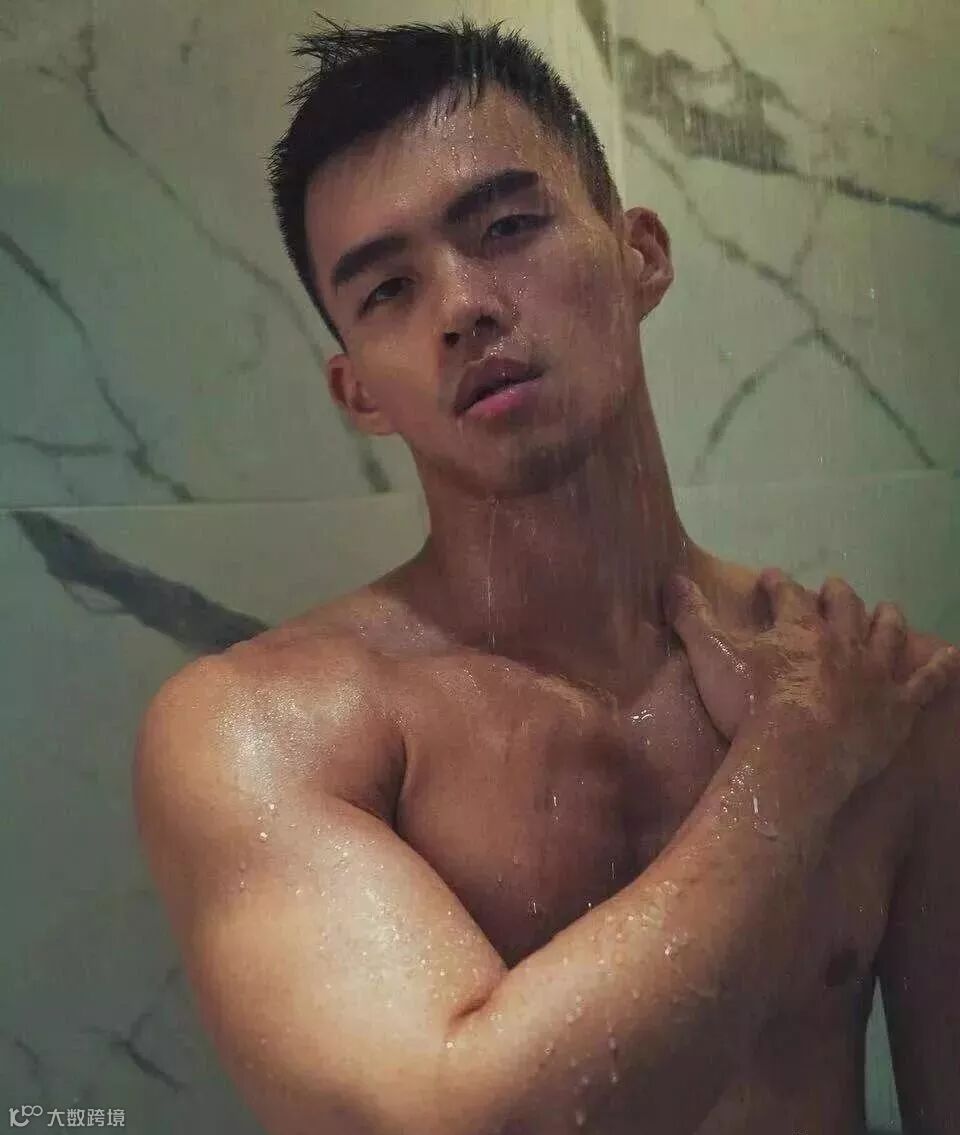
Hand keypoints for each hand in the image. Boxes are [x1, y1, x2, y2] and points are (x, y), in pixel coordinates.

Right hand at [664, 567, 959, 791]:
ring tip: (886, 609)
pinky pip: (926, 684)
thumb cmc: (750, 705)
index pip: (787, 595)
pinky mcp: (897, 708)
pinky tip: (953, 657)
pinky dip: (941, 669)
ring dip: (885, 620)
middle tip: (833, 586)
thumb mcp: (710, 654)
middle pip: (843, 608)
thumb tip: (669, 579)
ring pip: (886, 635)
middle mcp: (842, 642)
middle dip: (836, 595)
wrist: (798, 753)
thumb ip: (690, 616)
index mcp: (797, 628)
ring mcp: (874, 674)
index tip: (772, 577)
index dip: (779, 584)